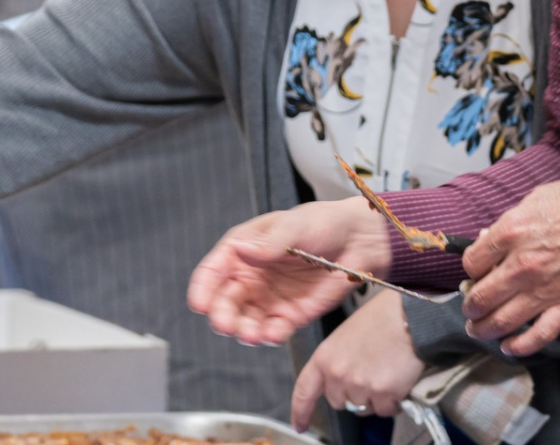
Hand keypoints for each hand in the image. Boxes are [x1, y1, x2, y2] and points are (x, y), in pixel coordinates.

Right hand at [187, 196, 388, 345]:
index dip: (203, 287)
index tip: (199, 304)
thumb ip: (270, 242)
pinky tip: (273, 334)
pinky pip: (272, 330)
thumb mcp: (295, 226)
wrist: (360, 242)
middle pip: (225, 300)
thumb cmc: (324, 223)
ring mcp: (269, 297)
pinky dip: (269, 336)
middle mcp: (252, 275)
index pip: (215, 269)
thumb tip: (242, 250)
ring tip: (251, 335)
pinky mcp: (290, 315)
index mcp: (245, 248)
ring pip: (244, 320)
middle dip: (222, 314)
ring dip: (243, 330)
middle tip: (226, 325)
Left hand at [291, 293, 424, 429]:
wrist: (408, 318)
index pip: (304, 391)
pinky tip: (397, 382)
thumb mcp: (345, 335)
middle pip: (339, 402)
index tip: (300, 424)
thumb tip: (341, 381)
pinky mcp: (383, 393)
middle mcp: (338, 374)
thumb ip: (336, 361)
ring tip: (385, 373)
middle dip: (352, 395)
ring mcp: (360, 385)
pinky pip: (385, 410)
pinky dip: (392, 402)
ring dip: (374, 398)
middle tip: (367, 375)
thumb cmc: (380, 319)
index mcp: (324, 357)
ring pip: (364, 408)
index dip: (301, 411)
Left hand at [459, 172, 559, 356]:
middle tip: (469, 308)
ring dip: (484, 329)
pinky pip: (540, 333)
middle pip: (481, 296)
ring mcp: (546, 288)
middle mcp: (523, 265)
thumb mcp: (536, 199)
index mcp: (512, 232)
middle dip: (470, 306)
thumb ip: (510, 222)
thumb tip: (490, 239)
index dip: (469, 268)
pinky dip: (521, 345)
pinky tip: (509, 347)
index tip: (475, 271)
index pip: (472, 261)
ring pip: (503, 320)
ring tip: (478, 329)